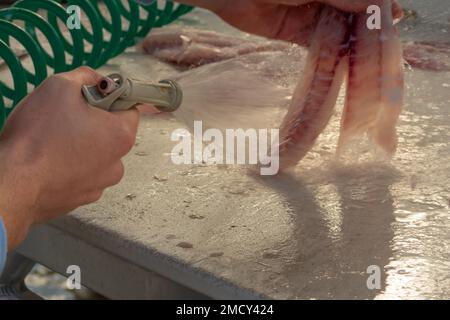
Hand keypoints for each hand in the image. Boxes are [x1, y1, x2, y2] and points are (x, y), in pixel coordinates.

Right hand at [0, 67, 138, 249]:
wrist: (12, 184)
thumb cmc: (37, 136)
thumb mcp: (59, 87)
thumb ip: (85, 77)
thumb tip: (97, 79)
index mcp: (121, 136)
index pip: (129, 108)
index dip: (110, 97)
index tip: (90, 96)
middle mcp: (118, 164)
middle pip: (112, 133)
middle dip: (93, 122)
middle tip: (65, 117)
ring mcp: (100, 185)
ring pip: (96, 155)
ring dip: (81, 145)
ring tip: (53, 142)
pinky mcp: (82, 198)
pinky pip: (81, 175)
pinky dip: (70, 166)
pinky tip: (50, 161)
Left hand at [178, 0, 402, 44]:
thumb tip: (383, 6)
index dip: (379, 8)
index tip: (395, 20)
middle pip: (353, 15)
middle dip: (367, 32)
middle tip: (382, 52)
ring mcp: (311, 14)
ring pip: (338, 32)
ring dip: (351, 48)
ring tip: (367, 64)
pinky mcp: (294, 32)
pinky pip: (317, 45)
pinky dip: (329, 56)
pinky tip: (343, 68)